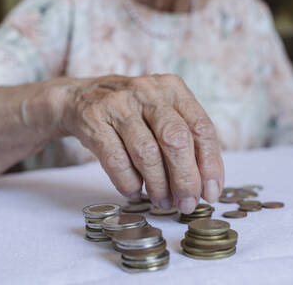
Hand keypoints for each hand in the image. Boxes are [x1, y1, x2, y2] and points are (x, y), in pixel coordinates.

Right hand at [49, 74, 223, 213]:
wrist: (81, 98)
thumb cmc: (134, 113)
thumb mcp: (163, 113)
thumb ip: (187, 140)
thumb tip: (205, 186)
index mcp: (173, 88)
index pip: (201, 127)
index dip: (210, 164)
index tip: (210, 192)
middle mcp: (148, 91)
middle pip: (176, 140)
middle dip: (185, 179)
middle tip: (187, 204)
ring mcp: (119, 104)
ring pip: (146, 153)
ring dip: (158, 185)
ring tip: (162, 201)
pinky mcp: (94, 120)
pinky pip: (116, 160)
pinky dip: (128, 183)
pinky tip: (135, 191)